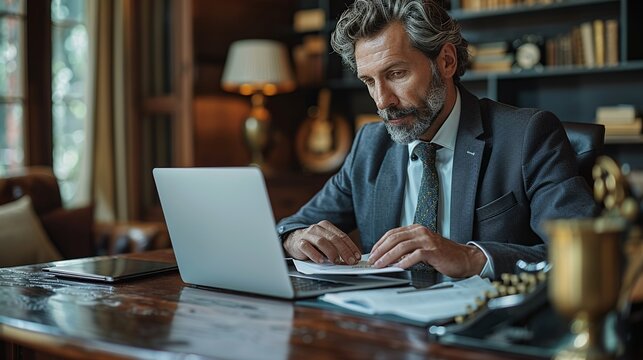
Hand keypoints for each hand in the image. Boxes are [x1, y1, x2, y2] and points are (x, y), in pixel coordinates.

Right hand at [283, 220, 360, 264]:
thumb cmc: (312, 243)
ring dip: (331, 252)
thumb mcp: (326, 243)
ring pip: (322, 242)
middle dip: (344, 251)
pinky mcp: (299, 242)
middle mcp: (317, 228)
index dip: (351, 247)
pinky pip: (307, 247)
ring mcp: (307, 234)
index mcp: (326, 226)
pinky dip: (315, 254)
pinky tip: (320, 261)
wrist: (292, 241)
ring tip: (336, 261)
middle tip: (350, 261)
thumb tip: (351, 258)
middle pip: (334, 239)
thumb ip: (336, 248)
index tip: (357, 257)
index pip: (342, 236)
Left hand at [367, 224, 485, 277]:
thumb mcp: (422, 247)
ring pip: (401, 246)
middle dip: (380, 250)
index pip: (392, 233)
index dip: (380, 243)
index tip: (372, 253)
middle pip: (394, 238)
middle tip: (372, 260)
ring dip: (388, 257)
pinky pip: (415, 255)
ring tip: (380, 265)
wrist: (463, 258)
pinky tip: (398, 267)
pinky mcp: (433, 250)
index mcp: (415, 229)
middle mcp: (420, 231)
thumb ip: (407, 248)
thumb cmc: (442, 254)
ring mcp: (427, 240)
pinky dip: (404, 261)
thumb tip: (387, 257)